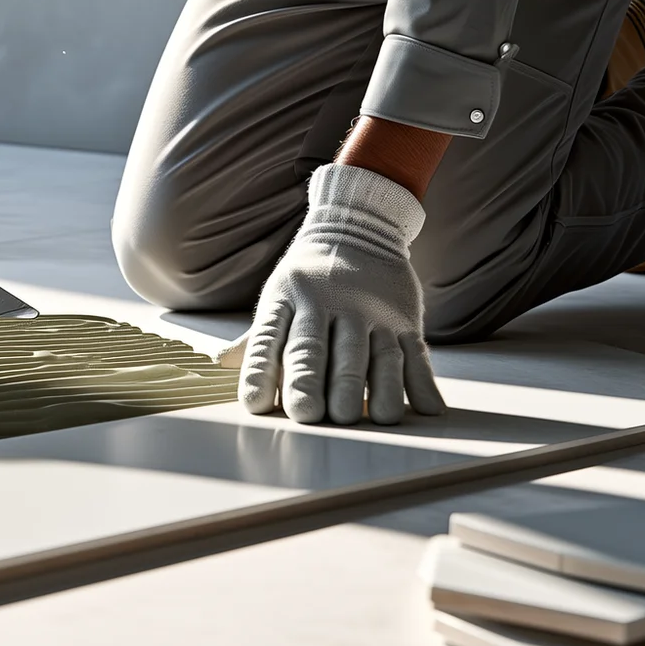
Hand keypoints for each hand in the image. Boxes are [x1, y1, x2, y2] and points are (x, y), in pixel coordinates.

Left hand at [238, 164, 447, 426]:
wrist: (358, 224)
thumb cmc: (309, 277)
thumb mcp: (279, 297)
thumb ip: (257, 339)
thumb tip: (220, 362)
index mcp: (289, 299)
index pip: (269, 338)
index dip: (260, 372)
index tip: (254, 405)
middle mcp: (329, 304)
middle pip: (322, 350)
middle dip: (316, 383)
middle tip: (313, 418)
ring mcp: (371, 312)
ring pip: (375, 356)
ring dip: (375, 391)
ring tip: (371, 421)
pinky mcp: (406, 320)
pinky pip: (417, 356)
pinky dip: (423, 385)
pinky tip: (425, 411)